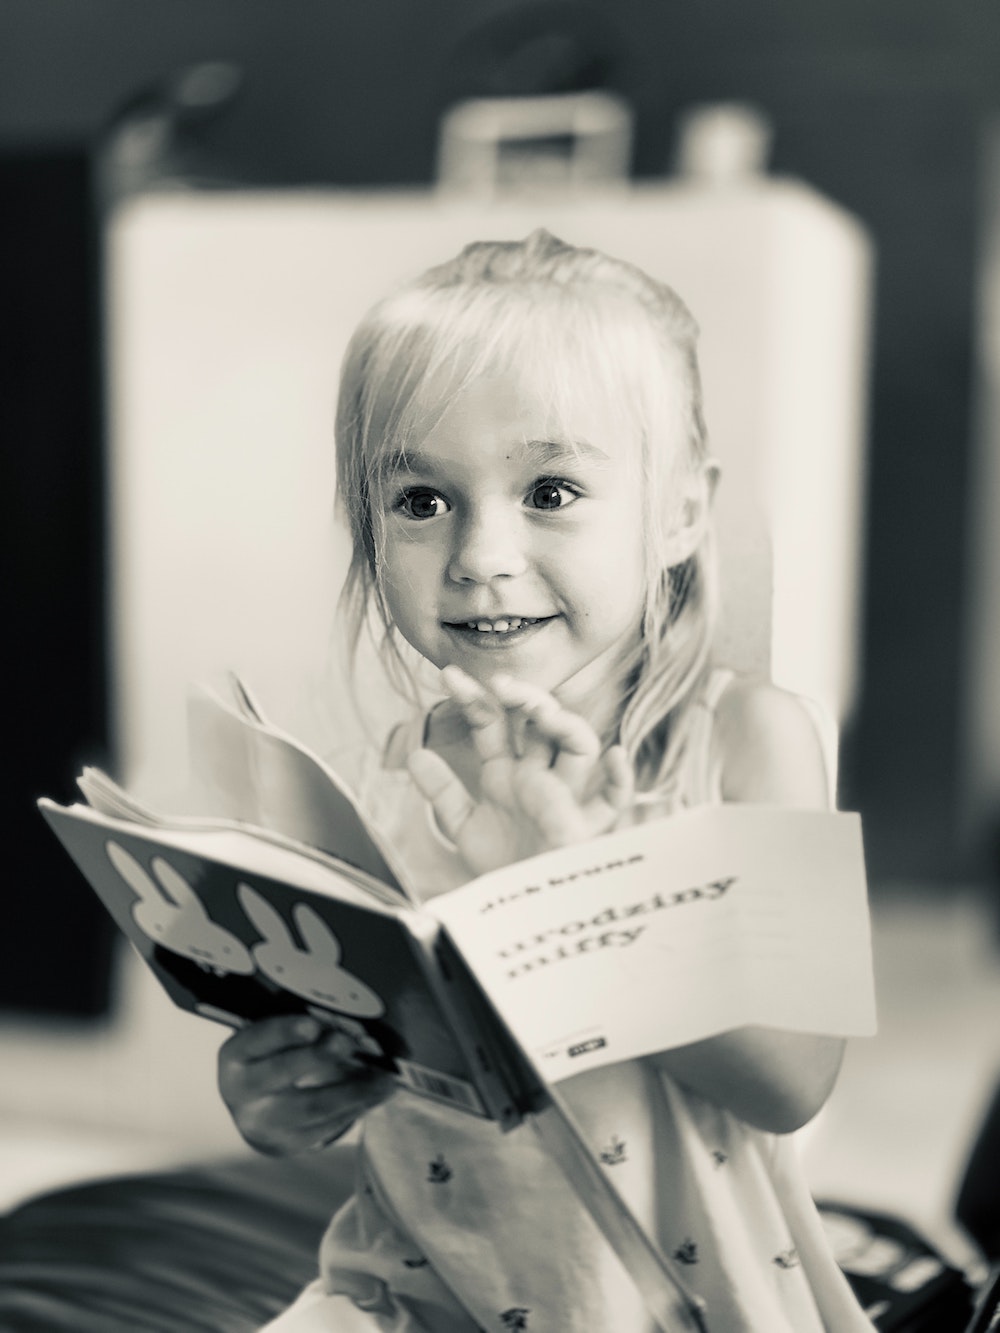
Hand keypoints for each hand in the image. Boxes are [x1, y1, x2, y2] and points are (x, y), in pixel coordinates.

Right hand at [217, 1014, 394, 1154]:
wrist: (255, 1109)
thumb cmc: (273, 1057)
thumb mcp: (275, 1038)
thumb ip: (304, 1029)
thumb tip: (350, 1027)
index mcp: (236, 1056)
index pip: (257, 1040)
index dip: (284, 1032)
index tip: (313, 1025)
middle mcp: (242, 1093)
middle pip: (281, 1074)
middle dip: (317, 1057)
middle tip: (347, 1043)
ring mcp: (264, 1124)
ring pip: (312, 1107)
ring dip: (353, 1090)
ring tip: (384, 1078)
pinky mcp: (288, 1144)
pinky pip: (327, 1125)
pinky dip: (357, 1107)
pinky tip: (378, 1093)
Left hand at [407, 666, 633, 876]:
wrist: (517, 913)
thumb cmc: (499, 868)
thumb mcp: (463, 827)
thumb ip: (442, 791)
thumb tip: (414, 754)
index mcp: (506, 772)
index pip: (492, 724)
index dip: (473, 699)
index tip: (449, 675)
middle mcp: (536, 777)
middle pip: (538, 724)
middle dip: (523, 697)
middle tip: (500, 683)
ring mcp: (562, 798)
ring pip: (577, 747)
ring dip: (563, 723)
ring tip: (541, 712)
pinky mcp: (582, 828)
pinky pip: (613, 802)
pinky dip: (621, 780)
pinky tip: (616, 757)